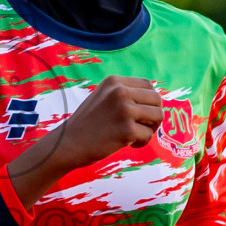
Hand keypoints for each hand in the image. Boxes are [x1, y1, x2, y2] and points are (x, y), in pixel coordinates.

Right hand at [9, 76, 162, 206]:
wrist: (67, 144)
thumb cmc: (87, 125)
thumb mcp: (103, 98)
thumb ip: (124, 95)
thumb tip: (155, 100)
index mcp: (114, 82)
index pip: (148, 86)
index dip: (149, 102)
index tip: (139, 115)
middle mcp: (120, 91)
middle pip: (157, 100)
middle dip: (153, 116)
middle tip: (140, 127)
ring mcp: (124, 110)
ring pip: (158, 116)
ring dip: (149, 129)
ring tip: (134, 136)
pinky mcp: (127, 129)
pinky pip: (148, 136)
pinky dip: (141, 143)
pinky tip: (126, 144)